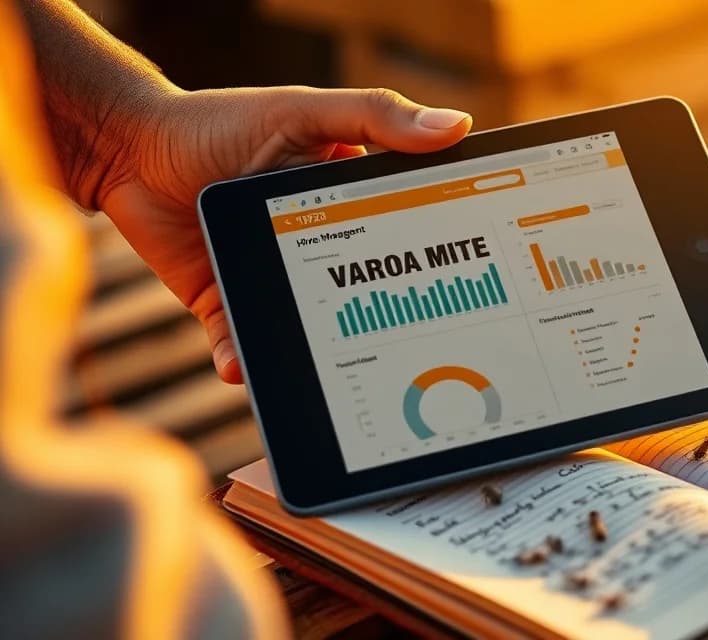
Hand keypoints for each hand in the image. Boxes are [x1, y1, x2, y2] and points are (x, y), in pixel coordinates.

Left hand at [97, 87, 471, 382]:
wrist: (127, 148)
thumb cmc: (221, 122)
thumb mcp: (308, 113)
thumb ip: (377, 117)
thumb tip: (456, 126)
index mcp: (348, 203)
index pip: (399, 236)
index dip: (426, 263)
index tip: (454, 290)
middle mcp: (316, 248)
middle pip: (356, 295)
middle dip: (375, 325)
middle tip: (402, 353)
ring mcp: (270, 281)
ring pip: (303, 331)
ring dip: (311, 357)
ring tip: (321, 378)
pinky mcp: (224, 304)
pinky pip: (241, 344)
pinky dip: (243, 362)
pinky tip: (243, 368)